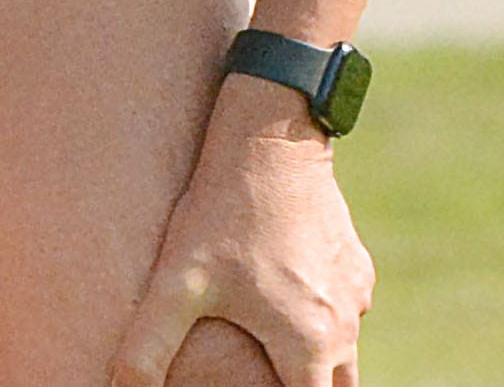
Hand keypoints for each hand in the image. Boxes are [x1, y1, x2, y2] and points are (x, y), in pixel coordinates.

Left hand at [109, 75, 375, 386]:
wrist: (271, 140)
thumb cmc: (224, 214)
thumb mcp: (177, 285)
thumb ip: (145, 350)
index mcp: (308, 342)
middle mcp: (345, 323)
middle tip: (263, 378)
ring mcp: (357, 293)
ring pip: (346, 355)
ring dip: (317, 365)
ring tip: (274, 360)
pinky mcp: (358, 265)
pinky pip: (349, 316)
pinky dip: (326, 328)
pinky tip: (285, 309)